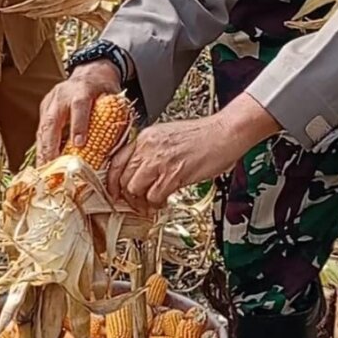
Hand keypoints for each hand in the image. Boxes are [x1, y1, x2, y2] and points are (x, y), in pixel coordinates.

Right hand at [37, 62, 120, 162]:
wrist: (91, 71)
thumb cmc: (103, 88)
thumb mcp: (114, 99)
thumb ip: (113, 120)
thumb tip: (113, 149)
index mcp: (83, 89)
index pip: (79, 106)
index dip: (78, 125)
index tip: (79, 144)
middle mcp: (63, 94)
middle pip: (53, 120)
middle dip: (51, 145)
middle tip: (53, 165)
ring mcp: (51, 101)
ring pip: (43, 127)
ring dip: (43, 150)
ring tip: (44, 169)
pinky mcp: (45, 108)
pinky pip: (41, 129)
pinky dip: (42, 146)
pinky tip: (43, 161)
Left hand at [106, 115, 239, 208]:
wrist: (225, 133)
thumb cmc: (204, 136)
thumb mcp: (169, 137)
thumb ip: (152, 152)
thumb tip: (141, 173)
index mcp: (145, 137)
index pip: (116, 162)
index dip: (112, 182)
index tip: (115, 193)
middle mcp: (148, 147)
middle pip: (123, 178)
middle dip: (127, 196)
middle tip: (136, 204)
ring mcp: (160, 161)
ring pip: (134, 189)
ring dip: (141, 202)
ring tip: (151, 204)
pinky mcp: (174, 174)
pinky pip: (154, 196)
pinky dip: (157, 204)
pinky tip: (165, 201)